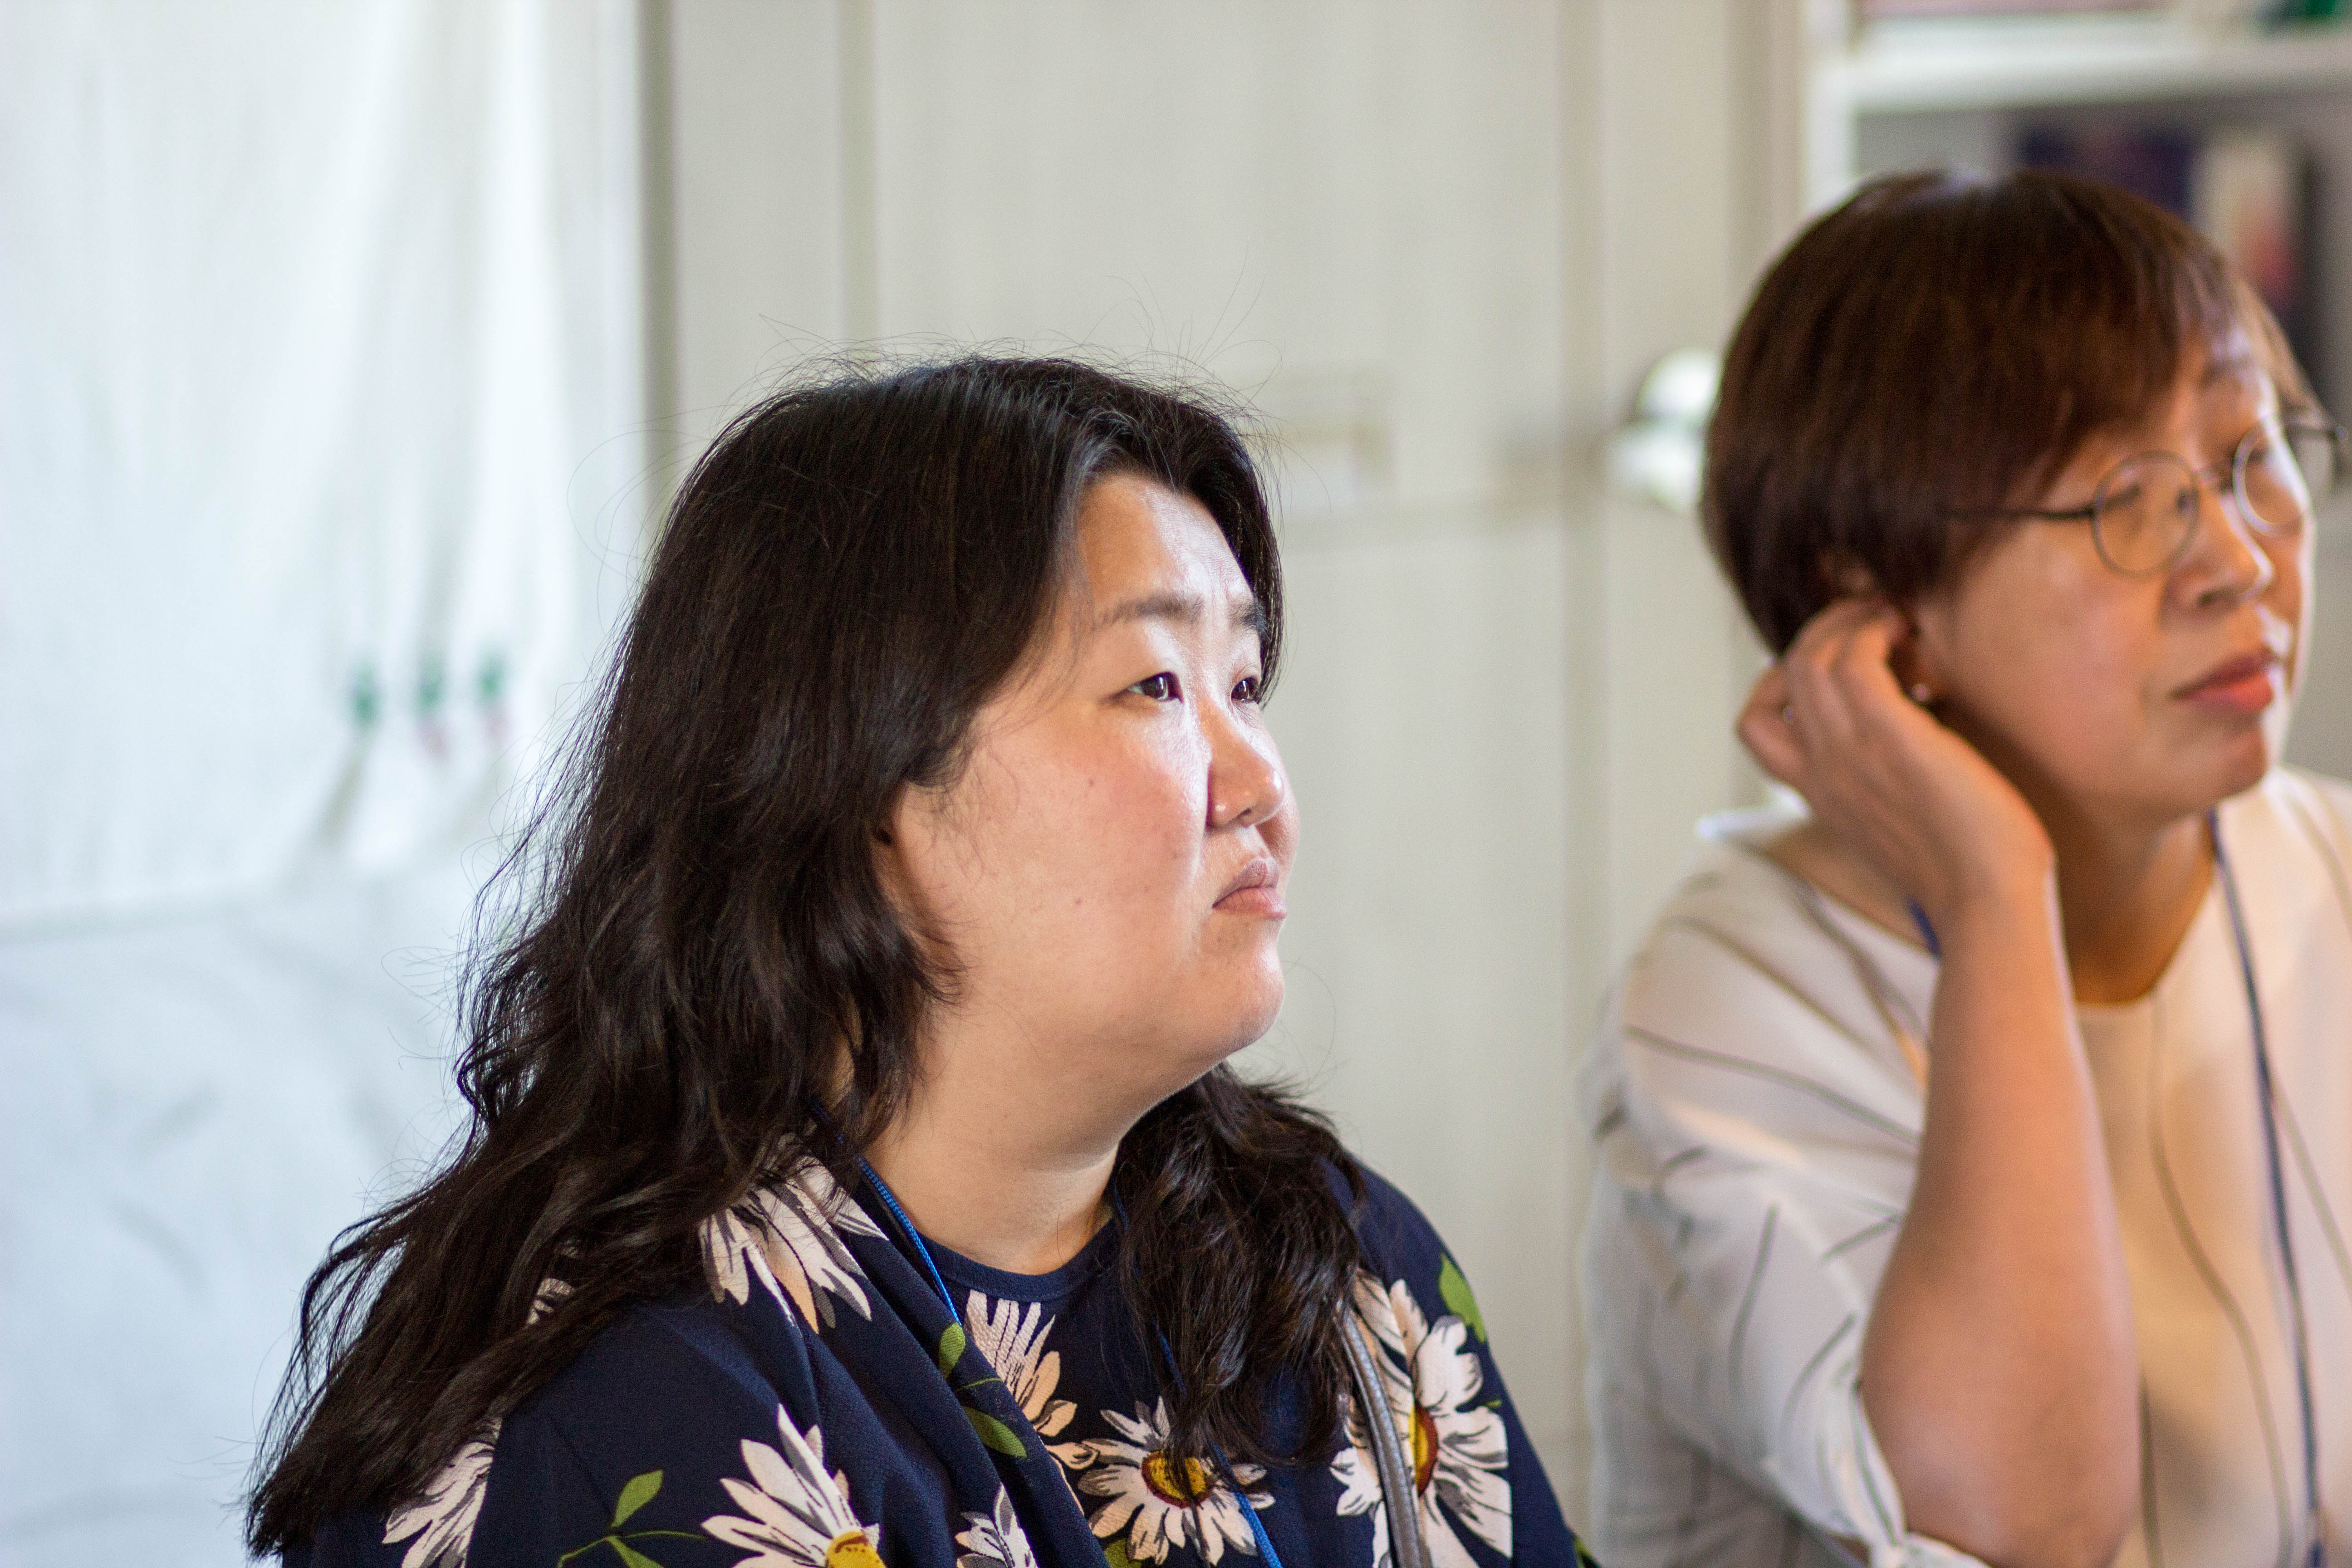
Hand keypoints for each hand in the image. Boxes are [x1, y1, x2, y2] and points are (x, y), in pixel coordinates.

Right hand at [1737, 598, 2052, 930]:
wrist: (1988, 903)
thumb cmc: (1969, 873)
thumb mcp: (1902, 828)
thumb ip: (1886, 791)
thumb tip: (1914, 755)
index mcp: (1819, 795)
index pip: (1757, 727)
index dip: (1780, 683)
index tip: (1838, 670)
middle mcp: (1819, 771)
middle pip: (1780, 676)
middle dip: (1823, 633)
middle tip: (1873, 624)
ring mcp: (1846, 753)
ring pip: (1810, 656)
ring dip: (1850, 622)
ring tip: (1893, 621)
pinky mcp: (1888, 735)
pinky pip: (1855, 657)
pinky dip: (1875, 631)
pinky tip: (1909, 636)